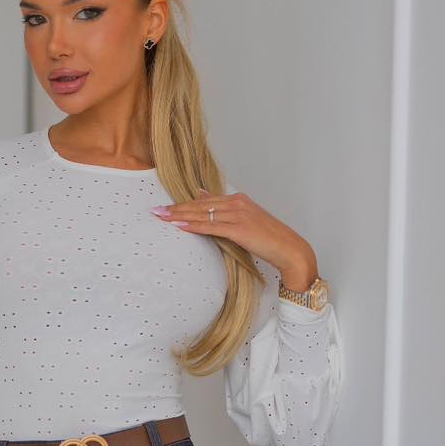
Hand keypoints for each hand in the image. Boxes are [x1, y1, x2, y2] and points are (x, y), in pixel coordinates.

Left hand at [152, 188, 314, 283]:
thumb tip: (203, 197)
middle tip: (155, 211)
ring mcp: (238, 214)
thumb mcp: (245, 220)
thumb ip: (224, 210)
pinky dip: (194, 226)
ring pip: (203, 214)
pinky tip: (179, 226)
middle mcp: (237, 203)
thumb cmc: (269, 239)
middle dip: (176, 208)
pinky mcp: (239, 229)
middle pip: (200, 205)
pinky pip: (211, 226)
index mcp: (238, 200)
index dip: (183, 204)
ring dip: (180, 216)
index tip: (165, 207)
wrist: (289, 249)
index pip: (205, 200)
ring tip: (161, 217)